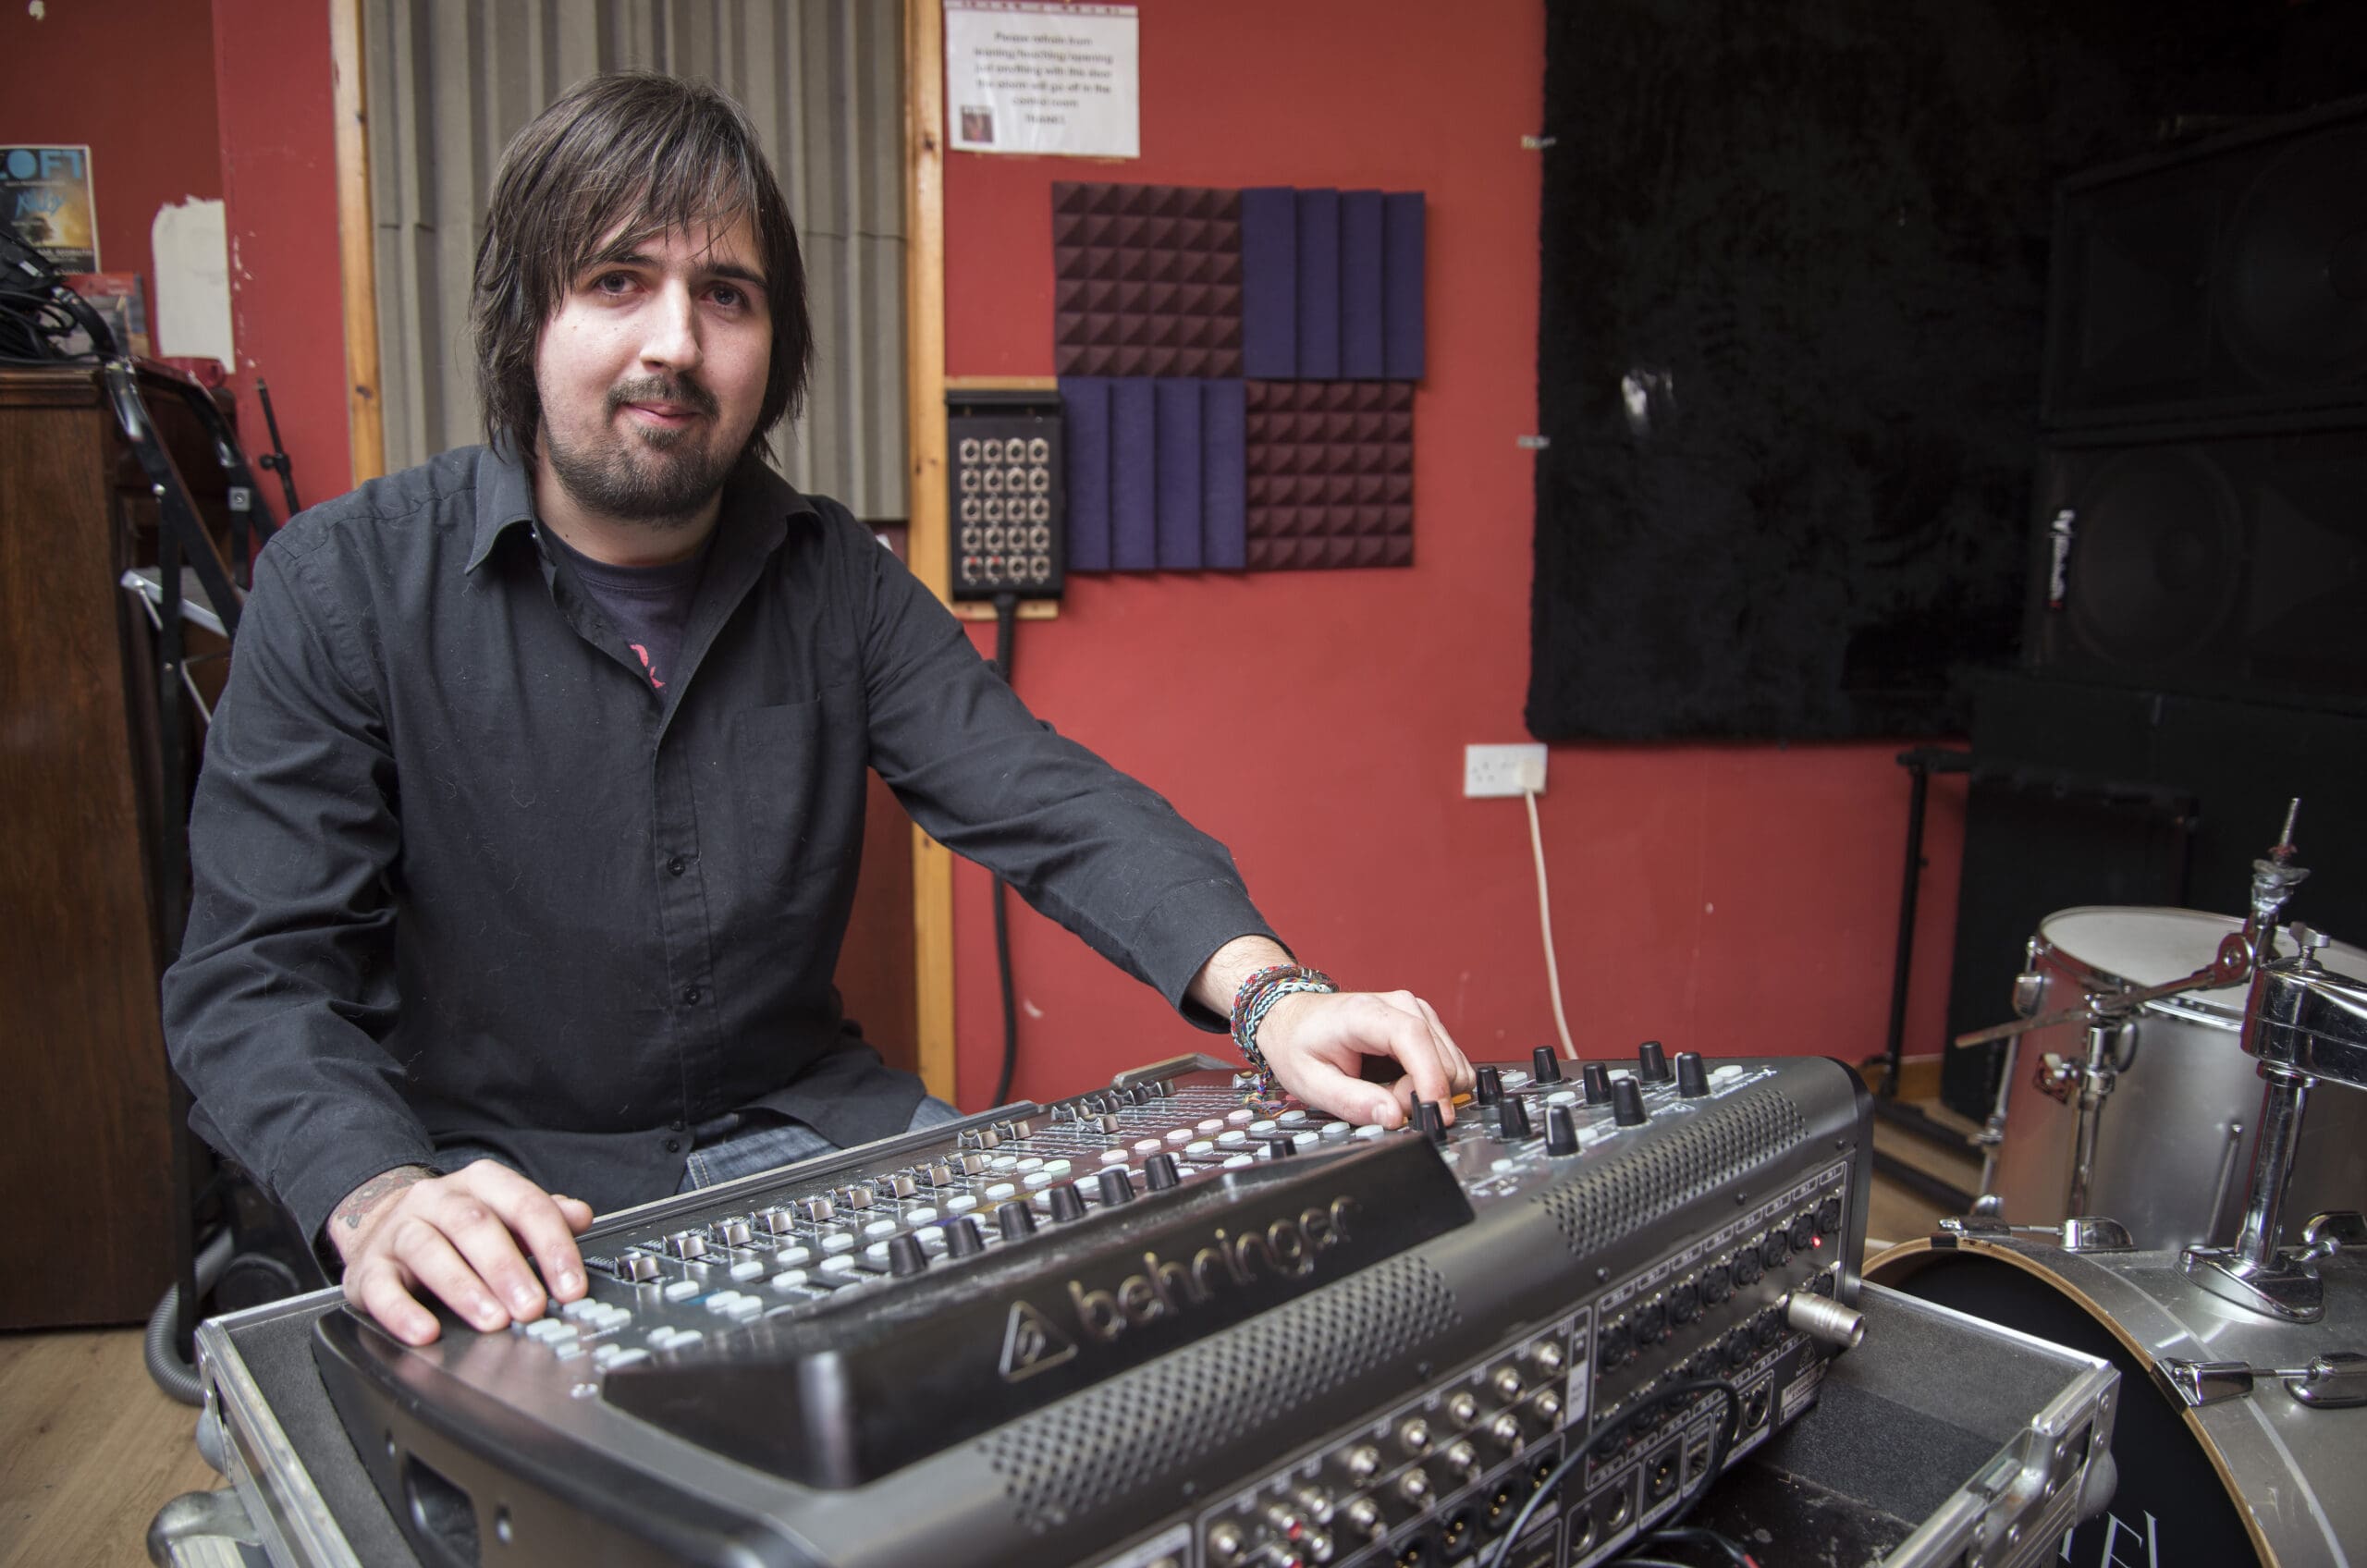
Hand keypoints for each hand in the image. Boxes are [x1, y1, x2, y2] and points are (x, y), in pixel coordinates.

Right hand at [329, 1162, 593, 1345]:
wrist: (386, 1225)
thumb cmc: (458, 1227)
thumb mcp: (504, 1213)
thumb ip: (544, 1216)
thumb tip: (580, 1216)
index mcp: (481, 1183)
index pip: (525, 1205)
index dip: (553, 1246)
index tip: (571, 1286)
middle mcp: (437, 1199)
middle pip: (475, 1224)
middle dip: (508, 1269)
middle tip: (532, 1307)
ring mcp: (400, 1230)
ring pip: (429, 1251)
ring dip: (464, 1289)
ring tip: (492, 1320)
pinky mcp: (369, 1267)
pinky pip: (382, 1288)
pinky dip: (403, 1312)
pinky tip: (426, 1332)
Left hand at [1252, 989, 1475, 1127]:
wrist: (1294, 1018)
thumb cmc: (1298, 1044)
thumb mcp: (1310, 1082)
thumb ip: (1351, 1102)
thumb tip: (1394, 1117)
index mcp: (1366, 1013)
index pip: (1413, 1038)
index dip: (1430, 1078)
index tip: (1433, 1113)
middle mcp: (1400, 1005)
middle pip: (1441, 1058)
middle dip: (1420, 1094)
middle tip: (1383, 1103)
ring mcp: (1417, 1012)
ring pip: (1452, 1063)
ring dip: (1425, 1089)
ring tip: (1385, 1090)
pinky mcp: (1425, 1024)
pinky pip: (1448, 1062)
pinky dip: (1429, 1082)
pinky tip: (1399, 1082)